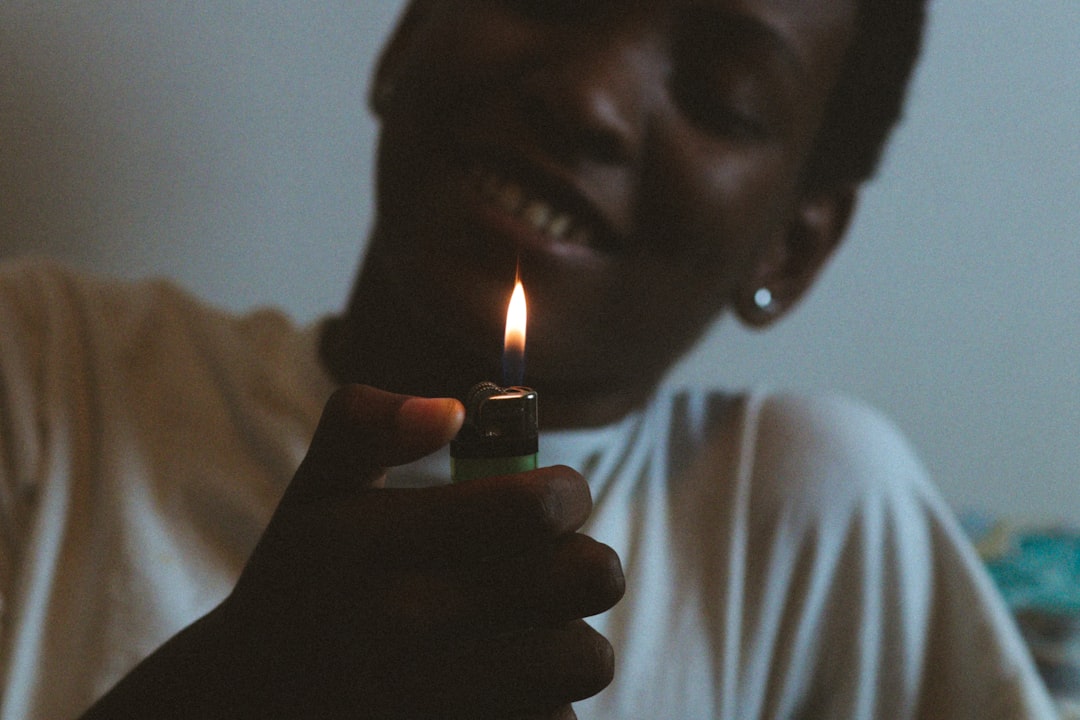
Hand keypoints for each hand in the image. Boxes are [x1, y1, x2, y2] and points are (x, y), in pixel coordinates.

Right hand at [218, 384, 623, 718]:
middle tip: (557, 565)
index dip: (567, 492)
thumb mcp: (312, 492)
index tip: (557, 498)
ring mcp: (433, 702)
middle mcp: (405, 624)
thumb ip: (366, 422)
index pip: (532, 507)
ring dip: (572, 640)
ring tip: (529, 631)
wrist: (248, 704)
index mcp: (374, 544)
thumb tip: (451, 410)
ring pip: (587, 658)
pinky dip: (546, 703)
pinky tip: (500, 690)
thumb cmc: (303, 582)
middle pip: (586, 578)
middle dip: (587, 562)